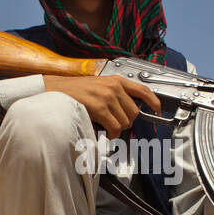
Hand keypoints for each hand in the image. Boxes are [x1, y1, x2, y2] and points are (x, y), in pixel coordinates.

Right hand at [41, 75, 161, 138]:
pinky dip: (111, 134)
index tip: (157, 110)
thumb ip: (115, 94)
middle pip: (134, 112)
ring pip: (125, 122)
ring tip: (106, 126)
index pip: (143, 90)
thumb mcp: (99, 86)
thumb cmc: (75, 91)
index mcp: (116, 80)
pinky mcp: (99, 107)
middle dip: (127, 121)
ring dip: (117, 128)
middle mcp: (114, 87)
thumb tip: (128, 111)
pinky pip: (114, 127)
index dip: (154, 101)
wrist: (55, 90)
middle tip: (115, 123)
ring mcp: (107, 97)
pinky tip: (104, 131)